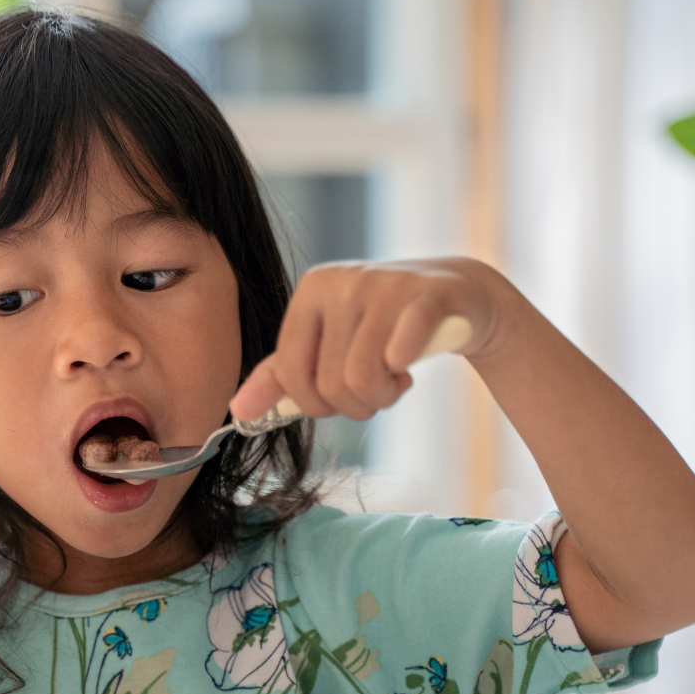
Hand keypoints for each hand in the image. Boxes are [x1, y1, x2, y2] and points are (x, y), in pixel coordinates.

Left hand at [230, 257, 508, 421]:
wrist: (455, 293)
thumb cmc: (383, 325)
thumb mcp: (328, 344)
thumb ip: (281, 378)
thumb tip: (238, 411)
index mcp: (310, 291)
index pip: (293, 375)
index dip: (317, 405)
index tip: (340, 398)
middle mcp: (342, 282)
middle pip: (332, 384)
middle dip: (357, 405)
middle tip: (378, 389)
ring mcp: (384, 285)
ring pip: (365, 378)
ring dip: (384, 398)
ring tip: (395, 379)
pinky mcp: (426, 296)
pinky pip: (402, 349)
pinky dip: (404, 371)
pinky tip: (410, 365)